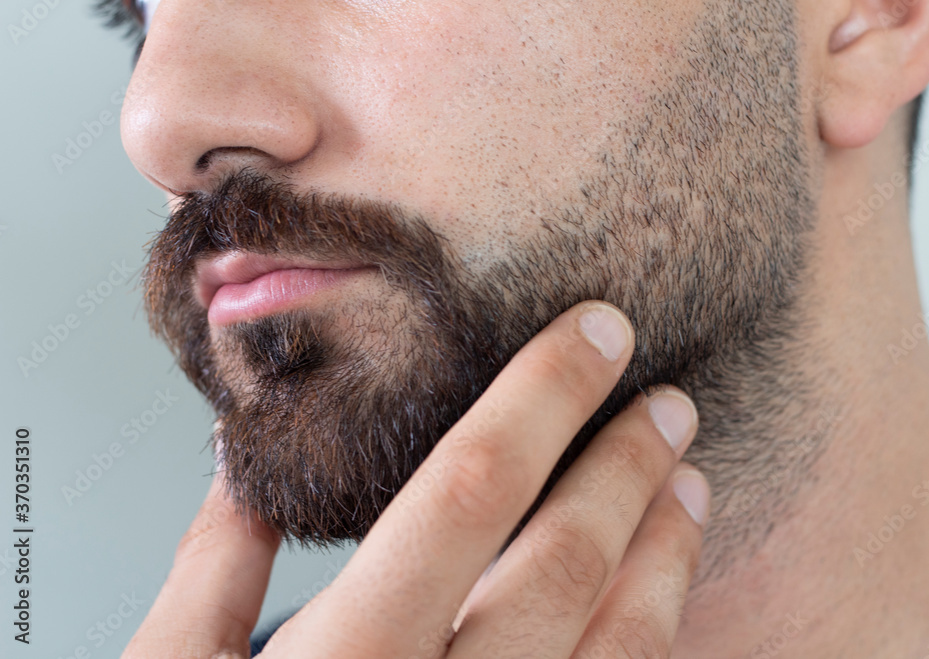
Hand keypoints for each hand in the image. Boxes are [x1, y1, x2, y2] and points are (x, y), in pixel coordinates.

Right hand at [123, 300, 710, 657]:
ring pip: (616, 650)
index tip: (595, 332)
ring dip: (663, 558)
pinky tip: (662, 605)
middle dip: (625, 466)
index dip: (542, 397)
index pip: (473, 488)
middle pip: (565, 561)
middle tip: (670, 403)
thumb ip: (208, 572)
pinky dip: (648, 651)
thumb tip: (238, 461)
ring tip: (690, 485)